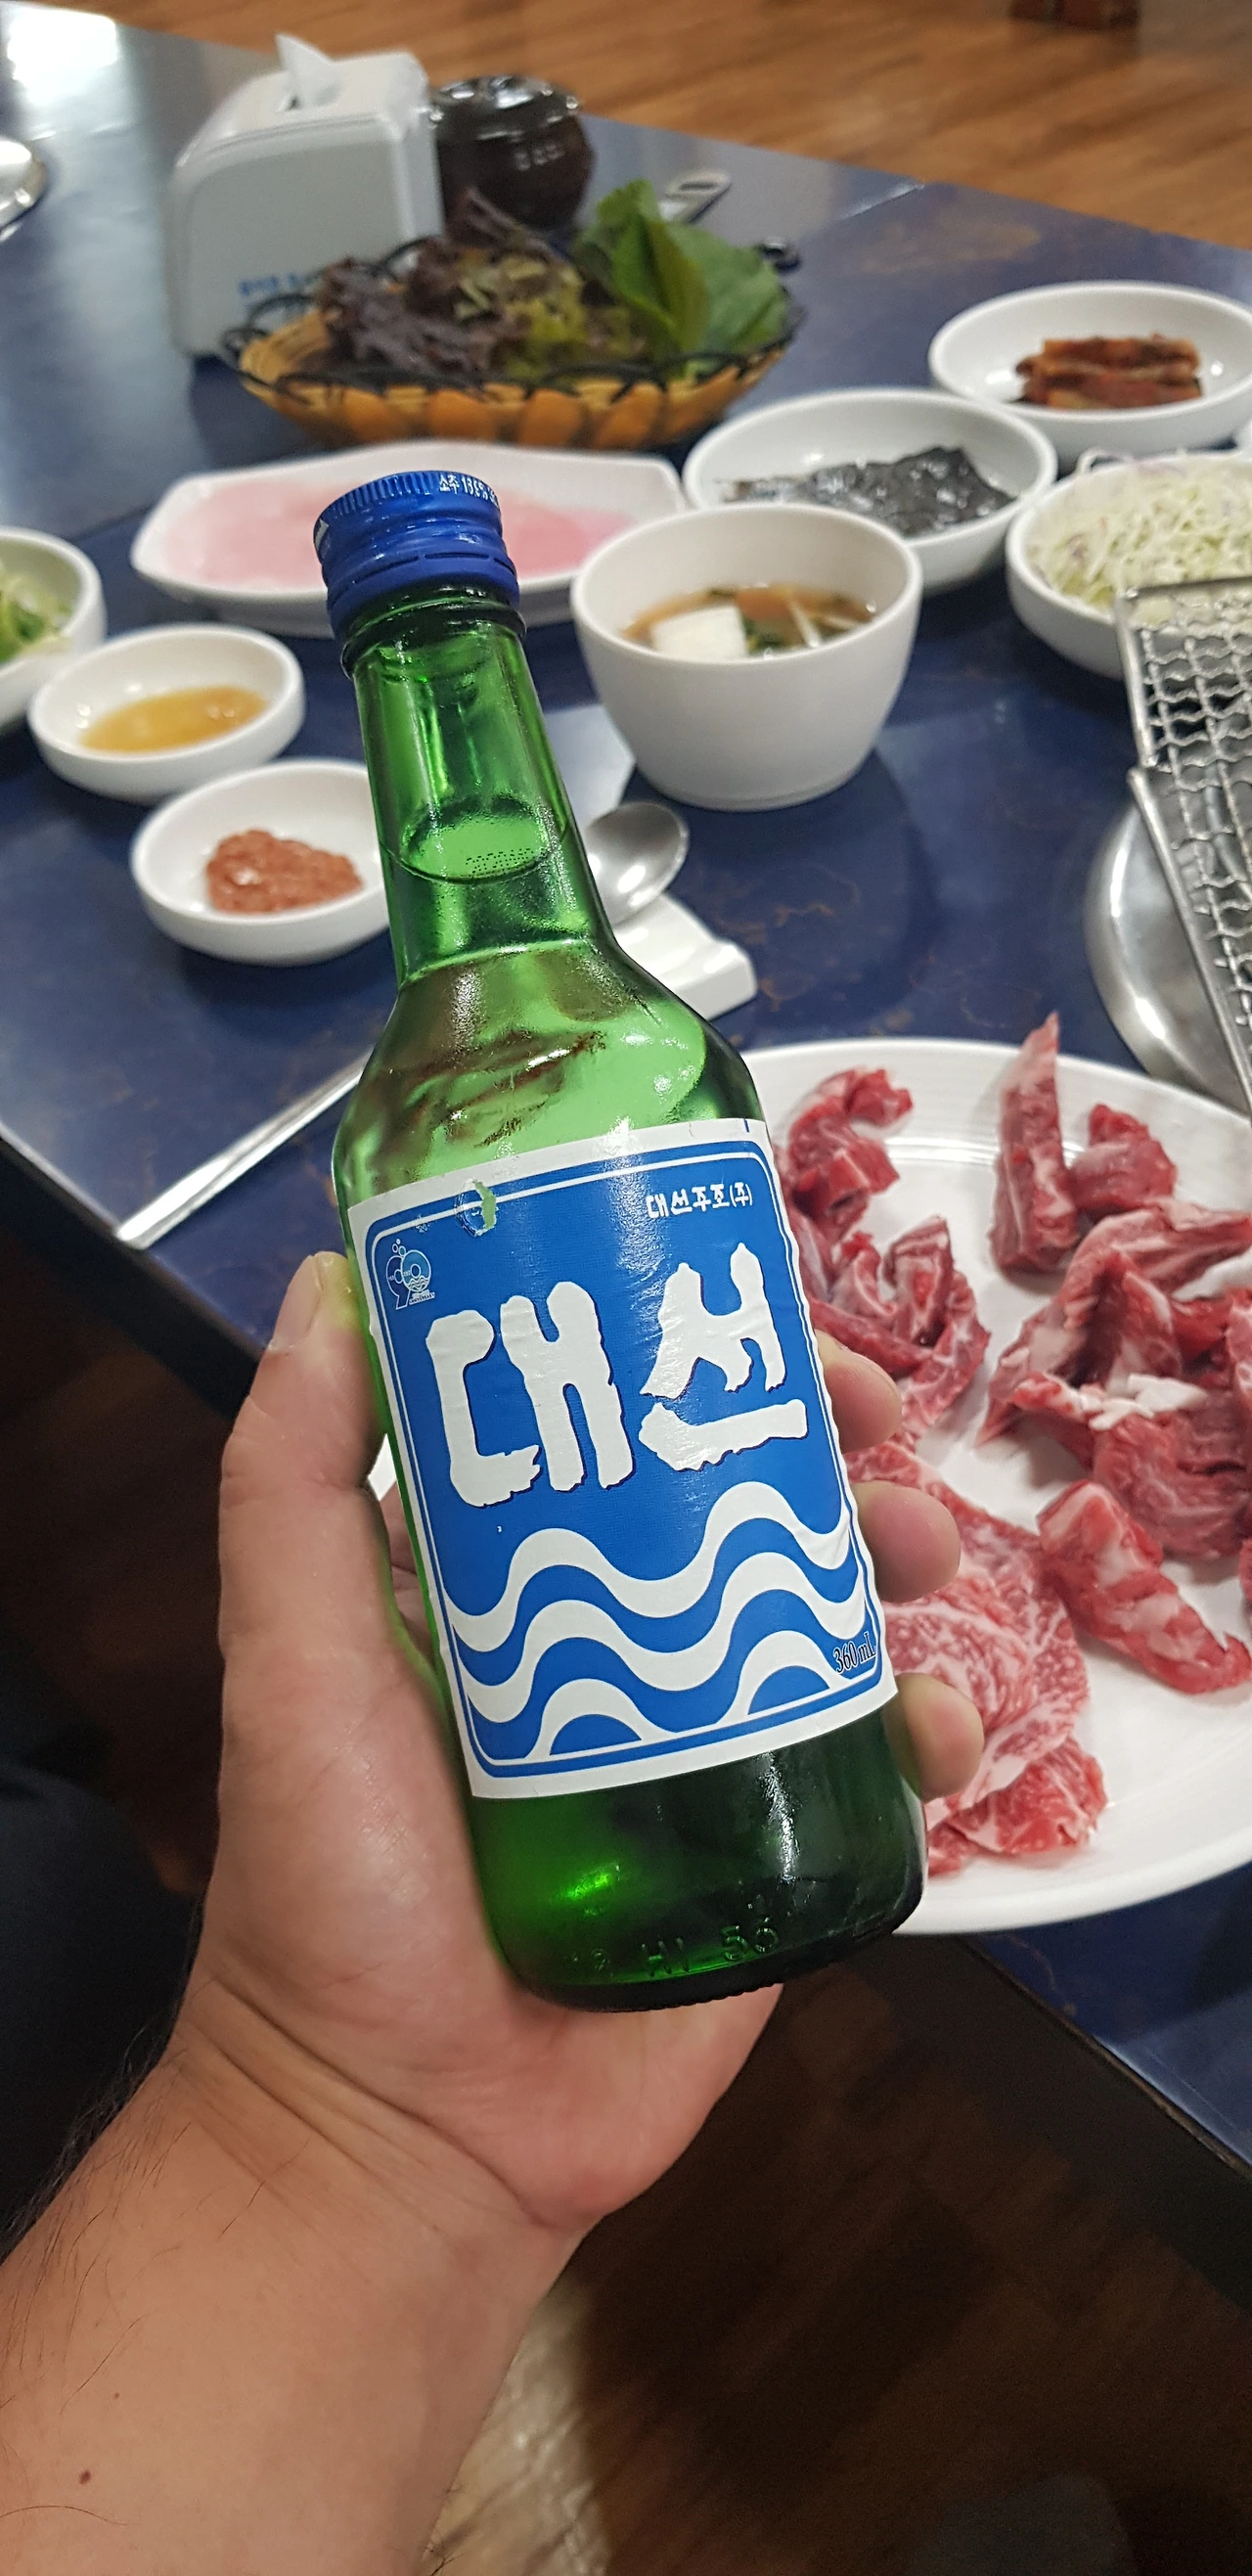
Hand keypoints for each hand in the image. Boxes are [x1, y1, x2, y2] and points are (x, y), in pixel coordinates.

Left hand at [191, 1253, 979, 2257]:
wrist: (404, 2132)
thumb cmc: (330, 1884)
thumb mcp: (289, 1656)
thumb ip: (290, 1482)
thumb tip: (325, 1284)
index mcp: (511, 1585)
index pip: (620, 1430)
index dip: (701, 1358)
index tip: (766, 1321)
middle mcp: (620, 1648)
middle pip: (751, 1506)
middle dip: (829, 1449)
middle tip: (881, 1428)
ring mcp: (709, 1752)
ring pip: (835, 1618)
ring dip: (901, 1559)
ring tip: (925, 1551)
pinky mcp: (776, 1858)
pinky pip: (880, 1775)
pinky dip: (935, 1732)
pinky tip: (943, 1722)